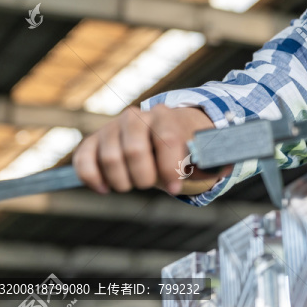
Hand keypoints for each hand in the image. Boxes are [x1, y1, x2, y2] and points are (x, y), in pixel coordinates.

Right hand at [73, 105, 232, 195]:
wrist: (162, 131)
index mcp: (166, 117)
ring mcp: (112, 127)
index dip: (170, 168)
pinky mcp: (94, 140)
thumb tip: (222, 167)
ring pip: (109, 158)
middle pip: (133, 150)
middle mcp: (136, 117)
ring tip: (132, 184)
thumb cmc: (183, 148)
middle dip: (144, 177)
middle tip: (150, 184)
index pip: (166, 140)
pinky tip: (106, 188)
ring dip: (122, 181)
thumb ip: (210, 159)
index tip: (176, 188)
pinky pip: (84, 160)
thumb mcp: (200, 151)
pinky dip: (93, 178)